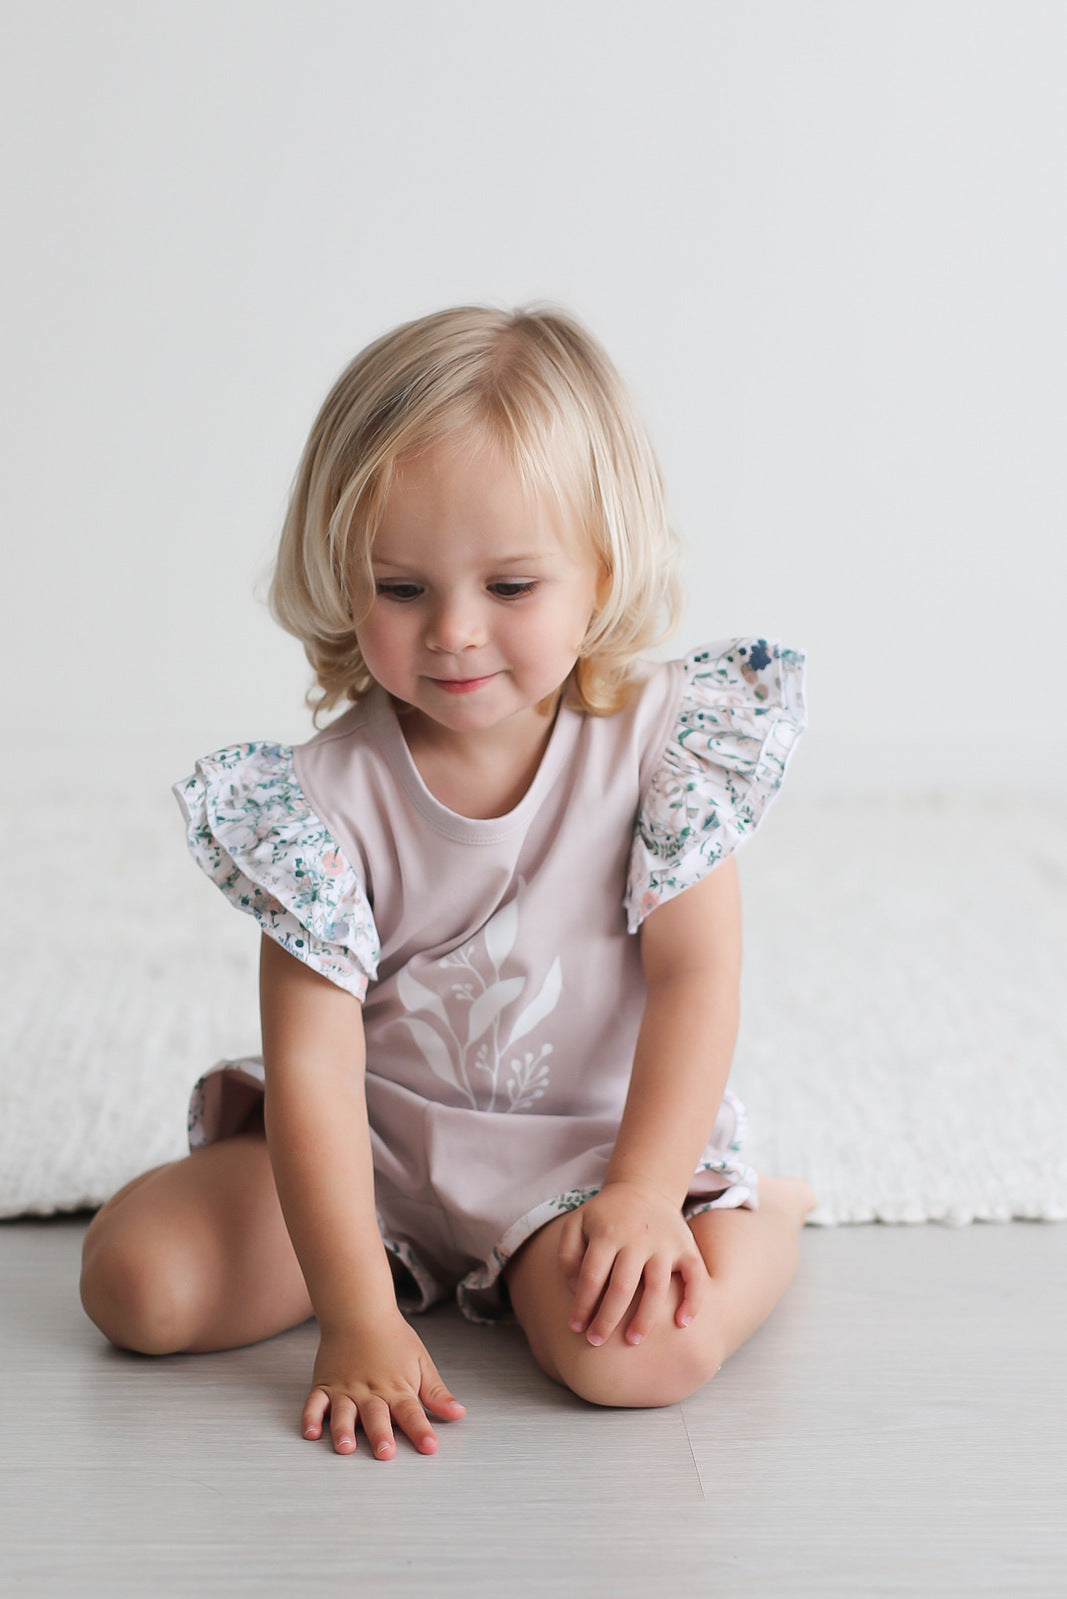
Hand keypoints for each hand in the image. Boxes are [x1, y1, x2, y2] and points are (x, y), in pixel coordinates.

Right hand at [302, 1309, 465, 1457]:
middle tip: (385, 1453)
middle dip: (381, 1436)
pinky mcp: (324, 1385)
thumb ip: (436, 1393)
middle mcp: (370, 1392)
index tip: (429, 1448)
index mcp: (396, 1388)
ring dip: (344, 1431)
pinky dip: (311, 1418)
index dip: (421, 1431)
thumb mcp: (421, 1362)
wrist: (360, 1311)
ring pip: (343, 1413)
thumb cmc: (392, 1338)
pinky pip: (315, 1403)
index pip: (412, 1413)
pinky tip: (310, 1432)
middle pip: (377, 1417)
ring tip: (345, 1447)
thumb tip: (458, 1413)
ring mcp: (345, 1389)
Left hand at [557, 1181, 707, 1347]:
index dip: (582, 1305)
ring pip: (657, 1287)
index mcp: (607, 1233)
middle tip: (596, 1342)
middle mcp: (637, 1238)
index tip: (575, 1327)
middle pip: (622, 1287)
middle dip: (607, 1319)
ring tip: (632, 1341)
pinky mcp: (686, 1247)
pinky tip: (682, 1323)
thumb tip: (576, 1289)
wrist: (644, 1187)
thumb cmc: (606, 1215)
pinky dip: (693, 1301)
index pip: (592, 1276)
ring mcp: (664, 1243)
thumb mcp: (577, 1224)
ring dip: (645, 1318)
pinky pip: (695, 1277)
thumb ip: (568, 1255)